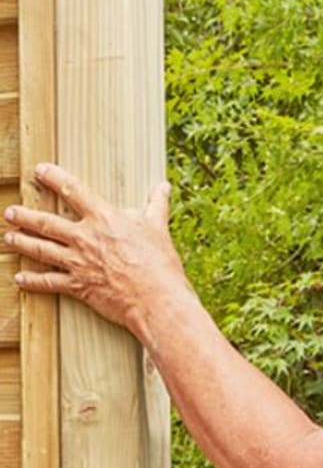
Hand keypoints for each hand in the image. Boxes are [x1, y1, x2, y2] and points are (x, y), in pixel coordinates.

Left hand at [3, 163, 188, 332]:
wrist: (155, 297)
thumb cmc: (159, 261)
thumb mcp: (158, 227)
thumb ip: (156, 205)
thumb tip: (163, 186)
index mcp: (104, 218)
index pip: (73, 191)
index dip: (54, 178)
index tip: (40, 170)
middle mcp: (85, 238)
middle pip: (46, 223)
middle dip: (25, 216)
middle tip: (11, 212)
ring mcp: (78, 262)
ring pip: (41, 249)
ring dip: (22, 242)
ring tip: (9, 238)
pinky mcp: (77, 286)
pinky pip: (48, 282)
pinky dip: (31, 281)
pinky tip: (19, 278)